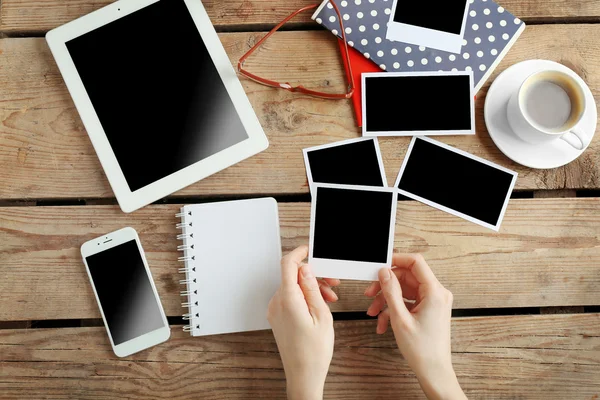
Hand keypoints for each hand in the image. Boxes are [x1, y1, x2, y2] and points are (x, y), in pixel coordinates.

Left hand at [268, 245, 339, 399]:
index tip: (310, 249)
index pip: (287, 264)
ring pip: (293, 287)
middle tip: (332, 282)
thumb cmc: (314, 352)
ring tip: (329, 298)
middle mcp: (277, 303)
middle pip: (293, 276)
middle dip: (313, 275)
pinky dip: (304, 297)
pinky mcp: (277, 317)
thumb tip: (306, 269)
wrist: (303, 375)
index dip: (299, 253)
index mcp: (288, 300)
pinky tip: (318, 306)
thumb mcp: (322, 315)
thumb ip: (312, 289)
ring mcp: (275, 310)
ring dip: (311, 287)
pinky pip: (290, 298)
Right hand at [365, 254, 466, 399]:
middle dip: (386, 286)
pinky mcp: (428, 309)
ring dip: (386, 300)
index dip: (396, 260)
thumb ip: (391, 291)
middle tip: (369, 294)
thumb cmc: (422, 349)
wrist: (434, 371)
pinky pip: (408, 302)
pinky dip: (394, 309)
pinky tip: (382, 323)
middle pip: (406, 277)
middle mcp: (437, 293)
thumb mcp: (400, 318)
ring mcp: (433, 302)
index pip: (415, 263)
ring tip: (373, 313)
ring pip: (404, 290)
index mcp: (435, 292)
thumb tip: (384, 272)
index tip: (380, 265)